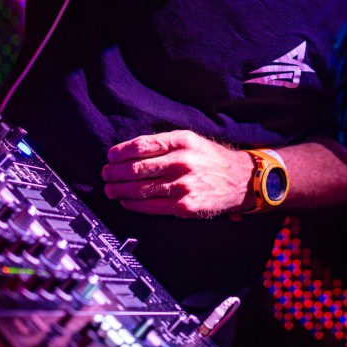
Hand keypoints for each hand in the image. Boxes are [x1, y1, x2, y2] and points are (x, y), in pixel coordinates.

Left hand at [101, 130, 253, 217]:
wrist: (240, 180)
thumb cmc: (212, 159)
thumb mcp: (192, 141)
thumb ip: (164, 144)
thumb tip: (131, 152)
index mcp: (182, 141)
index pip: (142, 145)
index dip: (121, 152)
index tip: (111, 156)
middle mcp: (181, 161)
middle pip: (136, 168)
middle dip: (115, 172)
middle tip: (106, 174)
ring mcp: (182, 185)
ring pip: (140, 188)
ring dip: (119, 190)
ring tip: (110, 189)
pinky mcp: (183, 205)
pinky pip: (150, 206)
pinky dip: (133, 205)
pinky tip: (126, 202)